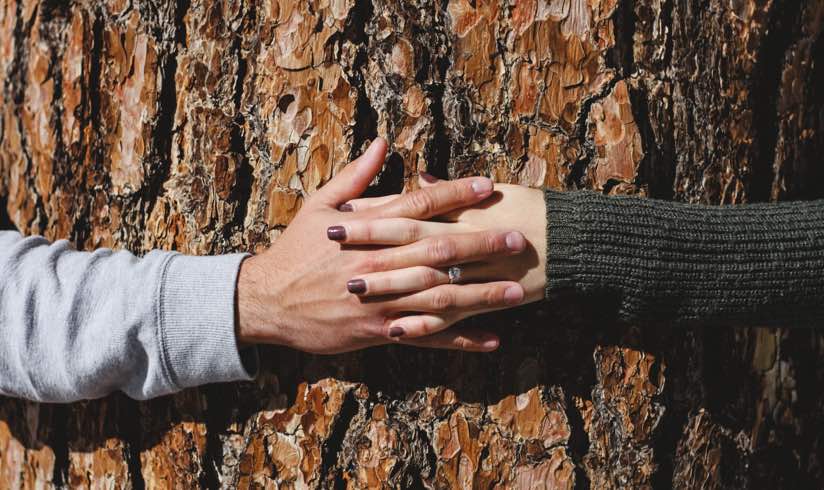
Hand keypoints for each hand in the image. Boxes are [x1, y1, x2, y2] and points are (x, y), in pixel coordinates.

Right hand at [236, 140, 527, 353]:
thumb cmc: (296, 249)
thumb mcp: (318, 206)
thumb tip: (381, 142)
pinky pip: (426, 337)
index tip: (487, 187)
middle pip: (438, 252)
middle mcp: (379, 265)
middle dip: (481, 245)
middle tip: (517, 239)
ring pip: (439, 297)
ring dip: (481, 294)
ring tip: (517, 290)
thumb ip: (355, 177)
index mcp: (367, 230)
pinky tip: (492, 339)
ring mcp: (381, 301)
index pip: (418, 206)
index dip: (455, 195)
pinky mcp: (380, 331)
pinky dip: (460, 339)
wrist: (267, 301)